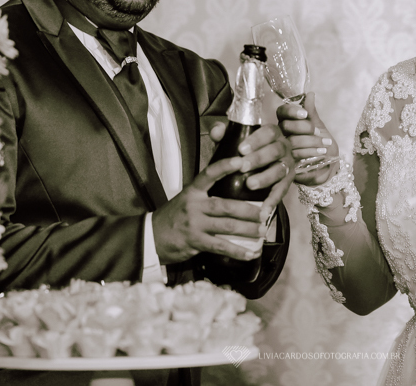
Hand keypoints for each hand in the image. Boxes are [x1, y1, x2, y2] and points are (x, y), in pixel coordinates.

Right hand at [151, 122, 293, 262]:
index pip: (209, 174)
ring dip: (247, 229)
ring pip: (226, 226)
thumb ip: (206, 194)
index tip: (242, 161)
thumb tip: (234, 189)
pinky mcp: (194, 242)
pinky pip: (220, 246)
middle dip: (248, 209)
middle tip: (265, 212)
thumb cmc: (173, 217)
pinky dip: (238, 251)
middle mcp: (194, 205)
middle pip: (225, 205)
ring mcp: (194, 224)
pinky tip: (251, 253)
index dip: (225, 166)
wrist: (150, 237)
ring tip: (262, 230)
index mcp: (192, 191)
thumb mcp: (186, 199)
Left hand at [231, 121, 296, 225]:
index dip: (257, 140)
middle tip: (242, 166)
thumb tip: (217, 130)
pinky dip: (273, 200)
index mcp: (272, 134)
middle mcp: (283, 147)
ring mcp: (287, 165)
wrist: (254, 168)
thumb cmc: (243, 153)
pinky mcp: (287, 182)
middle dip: (259, 158)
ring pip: (281, 170)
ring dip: (266, 177)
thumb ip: (222, 134)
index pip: (269, 132)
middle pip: (276, 150)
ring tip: (250, 184)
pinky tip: (263, 208)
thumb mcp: (231, 142)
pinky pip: (282, 191)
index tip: (241, 149)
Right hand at [277, 92, 338, 185]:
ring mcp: (283, 150)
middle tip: (317, 131)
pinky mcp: (287, 164)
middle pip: (286, 126)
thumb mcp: (319, 127)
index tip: (304, 114)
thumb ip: (312, 112)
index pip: (282, 112)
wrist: (329, 168)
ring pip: (291, 141)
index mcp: (287, 123)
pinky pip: (295, 156)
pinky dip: (311, 152)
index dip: (291, 111)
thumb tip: (310, 93)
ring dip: (311, 141)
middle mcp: (281, 136)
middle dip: (304, 127)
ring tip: (326, 143)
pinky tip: (322, 153)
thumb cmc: (322, 145)